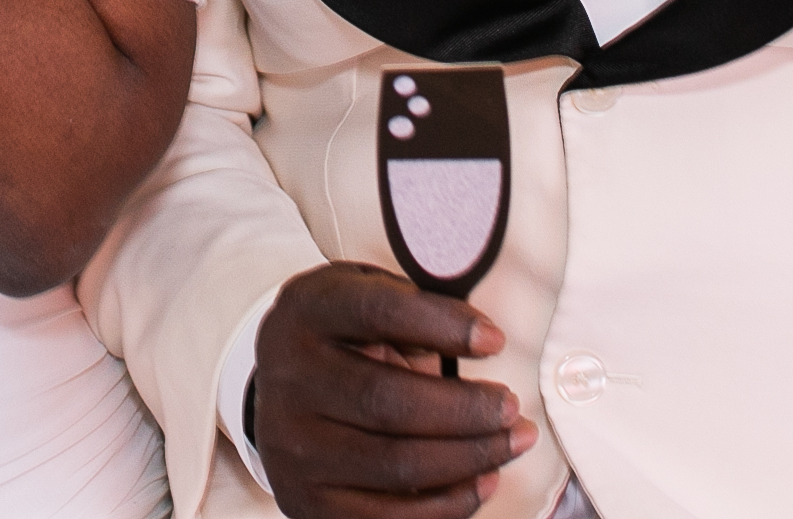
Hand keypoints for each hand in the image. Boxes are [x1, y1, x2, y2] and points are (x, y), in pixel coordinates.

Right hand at [251, 265, 532, 517]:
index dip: (442, 325)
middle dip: (467, 409)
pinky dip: (448, 504)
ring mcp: (291, 446)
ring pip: (397, 464)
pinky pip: (389, 518)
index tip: (495, 341)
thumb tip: (483, 340)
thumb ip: (413, 310)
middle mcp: (289, 379)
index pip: (377, 313)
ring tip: (512, 441)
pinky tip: (483, 480)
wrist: (279, 391)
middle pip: (389, 401)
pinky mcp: (304, 500)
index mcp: (305, 312)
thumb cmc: (343, 337)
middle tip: (510, 406)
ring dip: (471, 457)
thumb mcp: (366, 296)